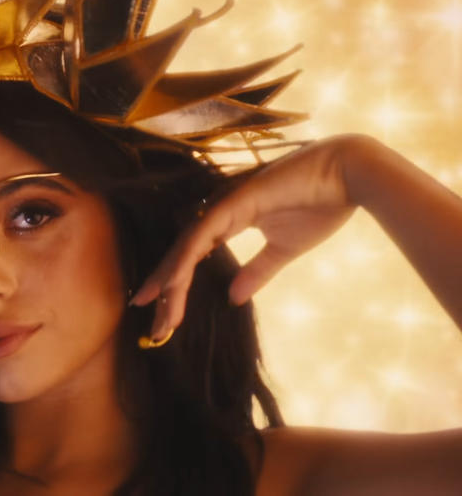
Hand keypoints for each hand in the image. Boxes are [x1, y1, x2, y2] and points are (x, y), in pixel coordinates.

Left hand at [129, 134, 368, 339]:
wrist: (349, 176)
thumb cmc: (320, 206)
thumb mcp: (283, 250)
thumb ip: (256, 272)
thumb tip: (233, 297)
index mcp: (228, 221)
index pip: (192, 258)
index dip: (175, 286)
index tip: (163, 316)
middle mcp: (218, 212)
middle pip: (181, 256)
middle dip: (164, 291)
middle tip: (153, 327)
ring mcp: (224, 204)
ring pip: (186, 248)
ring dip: (170, 282)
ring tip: (156, 311)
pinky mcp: (234, 201)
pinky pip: (202, 235)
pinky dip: (185, 259)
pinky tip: (172, 283)